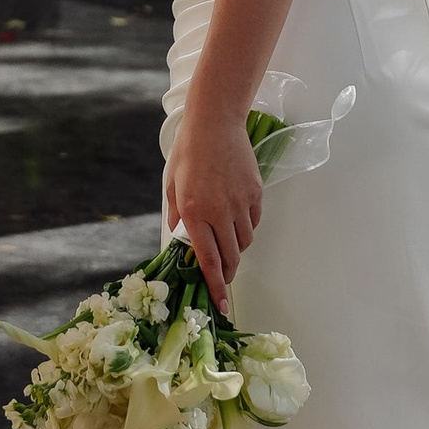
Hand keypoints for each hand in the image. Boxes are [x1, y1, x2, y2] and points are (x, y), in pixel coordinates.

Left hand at [163, 100, 264, 312]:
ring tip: (226, 238)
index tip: (221, 305)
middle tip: (223, 275)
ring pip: (245, 241)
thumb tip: (179, 235)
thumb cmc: (188, 152)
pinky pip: (254, 222)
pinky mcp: (255, 193)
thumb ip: (176, 213)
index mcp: (194, 213)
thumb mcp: (172, 184)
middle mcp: (219, 213)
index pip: (208, 260)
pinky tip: (236, 217)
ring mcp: (240, 203)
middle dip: (228, 272)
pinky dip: (247, 227)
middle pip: (231, 257)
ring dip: (236, 248)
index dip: (216, 286)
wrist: (215, 123)